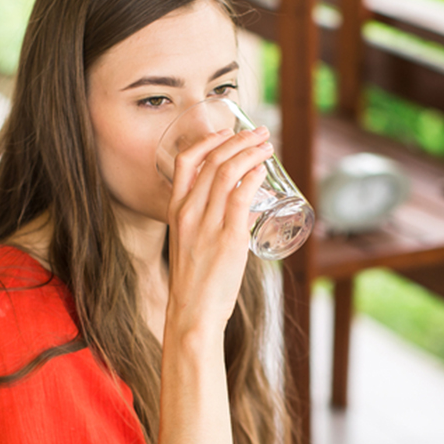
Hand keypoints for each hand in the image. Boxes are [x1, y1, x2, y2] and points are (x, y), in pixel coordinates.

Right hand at [166, 126, 271, 331]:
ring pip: (228, 172)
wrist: (192, 312)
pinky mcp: (227, 238)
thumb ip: (214, 223)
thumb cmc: (195, 283)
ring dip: (251, 152)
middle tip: (260, 133)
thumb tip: (248, 211)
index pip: (185, 161)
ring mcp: (207, 223)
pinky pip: (240, 197)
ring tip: (268, 146)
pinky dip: (253, 177)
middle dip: (240, 139)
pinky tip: (263, 169)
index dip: (208, 139)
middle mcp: (188, 211)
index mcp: (175, 211)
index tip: (227, 131)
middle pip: (213, 160)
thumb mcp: (193, 244)